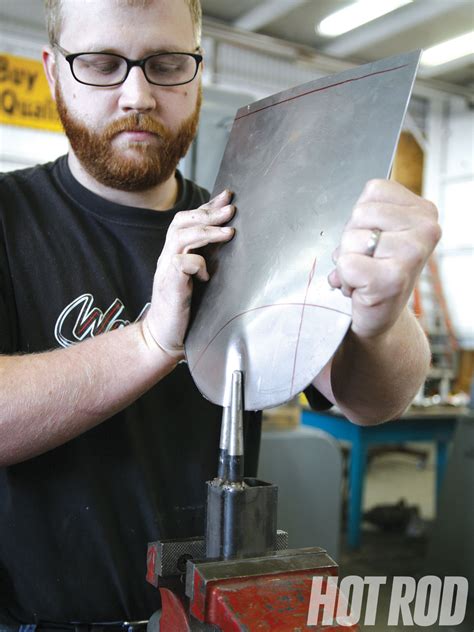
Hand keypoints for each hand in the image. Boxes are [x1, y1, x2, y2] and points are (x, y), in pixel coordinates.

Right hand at [141, 190, 234, 360]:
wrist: (162, 338)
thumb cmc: (183, 312)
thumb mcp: (198, 281)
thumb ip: (206, 262)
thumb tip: (231, 246)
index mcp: (175, 254)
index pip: (189, 221)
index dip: (207, 206)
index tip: (227, 196)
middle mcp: (168, 257)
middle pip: (182, 221)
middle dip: (208, 212)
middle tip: (232, 208)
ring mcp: (166, 269)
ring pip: (182, 236)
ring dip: (207, 231)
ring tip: (229, 231)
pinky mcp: (169, 284)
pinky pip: (183, 263)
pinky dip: (199, 264)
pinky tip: (208, 275)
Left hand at [328, 179, 440, 338]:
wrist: (379, 318)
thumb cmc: (374, 273)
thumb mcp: (377, 233)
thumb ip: (365, 215)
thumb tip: (343, 216)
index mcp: (423, 211)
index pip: (373, 190)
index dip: (361, 218)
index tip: (373, 241)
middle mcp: (425, 229)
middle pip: (360, 213)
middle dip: (351, 240)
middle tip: (366, 262)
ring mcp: (412, 253)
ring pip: (351, 238)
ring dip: (347, 261)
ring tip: (363, 275)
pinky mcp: (393, 278)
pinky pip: (347, 264)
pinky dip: (345, 278)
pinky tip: (361, 289)